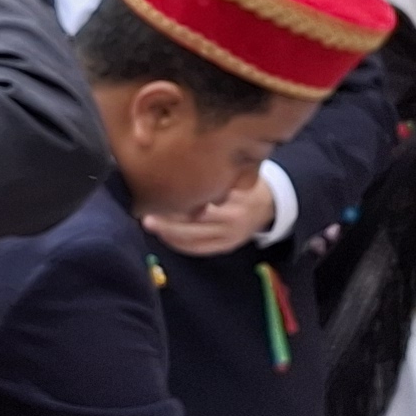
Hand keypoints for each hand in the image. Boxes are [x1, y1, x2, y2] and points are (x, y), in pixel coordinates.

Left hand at [141, 175, 276, 255]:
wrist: (271, 205)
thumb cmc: (243, 181)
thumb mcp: (235, 171)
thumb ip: (213, 173)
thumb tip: (174, 166)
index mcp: (236, 193)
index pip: (204, 195)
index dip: (178, 194)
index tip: (157, 186)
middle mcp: (233, 215)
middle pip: (194, 218)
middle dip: (167, 216)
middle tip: (144, 209)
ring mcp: (230, 234)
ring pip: (193, 236)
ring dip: (167, 231)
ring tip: (148, 223)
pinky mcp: (226, 246)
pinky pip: (198, 249)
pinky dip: (178, 244)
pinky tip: (163, 236)